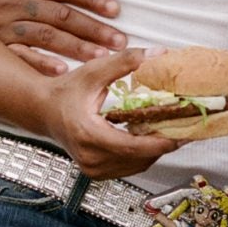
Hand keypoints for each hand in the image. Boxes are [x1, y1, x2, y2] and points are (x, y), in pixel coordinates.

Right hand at [0, 0, 126, 74]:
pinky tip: (64, 72)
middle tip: (120, 40)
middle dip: (91, 28)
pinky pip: (21, 57)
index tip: (116, 10)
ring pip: (46, 36)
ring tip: (103, 57)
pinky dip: (41, 63)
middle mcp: (13, 4)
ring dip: (75, 47)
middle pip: (59, 14)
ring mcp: (4, 28)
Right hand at [38, 50, 179, 180]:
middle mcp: (90, 157)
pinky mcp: (96, 171)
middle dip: (163, 144)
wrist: (44, 110)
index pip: (133, 148)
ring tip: (170, 131)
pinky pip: (128, 167)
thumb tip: (156, 55)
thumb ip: (126, 62)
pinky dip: (143, 154)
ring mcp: (93, 168)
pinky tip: (150, 138)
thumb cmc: (65, 92)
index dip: (160, 143)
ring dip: (155, 150)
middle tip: (184, 128)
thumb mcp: (94, 72)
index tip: (181, 135)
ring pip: (137, 165)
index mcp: (89, 135)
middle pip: (139, 158)